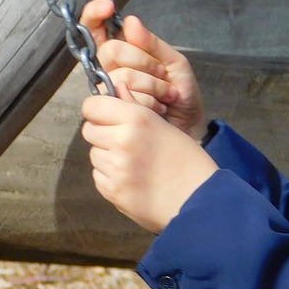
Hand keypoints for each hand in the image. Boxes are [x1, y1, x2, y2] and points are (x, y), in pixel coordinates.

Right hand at [81, 0, 208, 139]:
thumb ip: (152, 44)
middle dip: (145, 62)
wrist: (188, 126)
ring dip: (153, 86)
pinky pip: (124, 97)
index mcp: (121, 51)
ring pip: (121, 75)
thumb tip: (130, 22)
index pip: (95, 27)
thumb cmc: (181, 94)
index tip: (108, 6)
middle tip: (163, 75)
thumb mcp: (174, 62)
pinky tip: (158, 107)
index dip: (95, 13)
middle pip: (111, 51)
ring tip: (166, 95)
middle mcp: (108, 68)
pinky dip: (149, 101)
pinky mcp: (110, 111)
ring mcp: (106, 90)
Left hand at [81, 86, 217, 231]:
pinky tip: (132, 178)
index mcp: (137, 119)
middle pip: (89, 130)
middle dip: (102, 133)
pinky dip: (110, 176)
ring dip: (106, 156)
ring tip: (132, 163)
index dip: (98, 109)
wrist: (199, 200)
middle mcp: (122, 140)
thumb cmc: (189, 161)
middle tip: (122, 140)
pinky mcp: (112, 190)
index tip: (107, 115)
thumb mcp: (166, 127)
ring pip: (94, 154)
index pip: (92, 106)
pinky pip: (99, 175)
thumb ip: (135, 107)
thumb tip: (118, 88)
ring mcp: (115, 167)